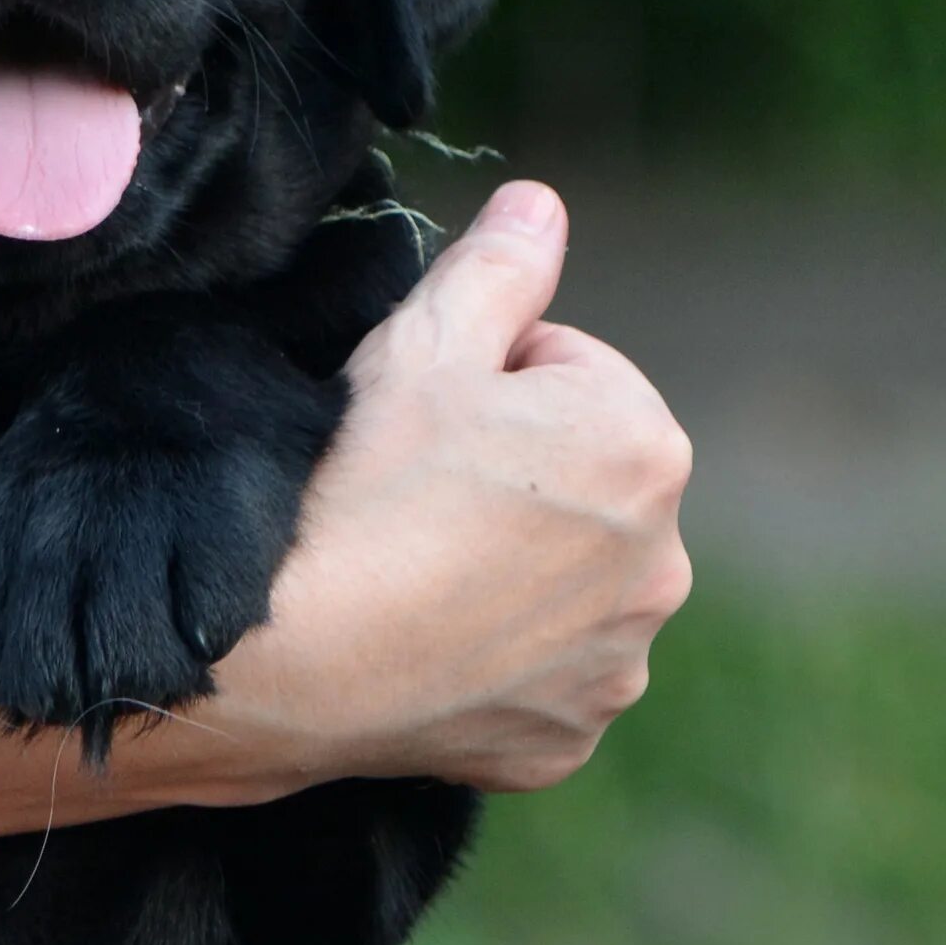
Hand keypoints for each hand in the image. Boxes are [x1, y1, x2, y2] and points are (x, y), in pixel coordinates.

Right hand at [214, 182, 691, 792]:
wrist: (284, 657)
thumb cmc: (357, 486)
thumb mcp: (422, 342)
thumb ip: (499, 264)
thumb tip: (542, 205)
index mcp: (646, 446)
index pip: (569, 376)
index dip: (486, 386)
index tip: (425, 426)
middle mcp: (661, 563)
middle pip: (579, 486)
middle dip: (518, 481)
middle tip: (414, 499)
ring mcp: (618, 664)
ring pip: (566, 586)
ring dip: (515, 572)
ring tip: (418, 573)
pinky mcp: (568, 739)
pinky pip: (541, 680)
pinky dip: (497, 664)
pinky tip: (428, 645)